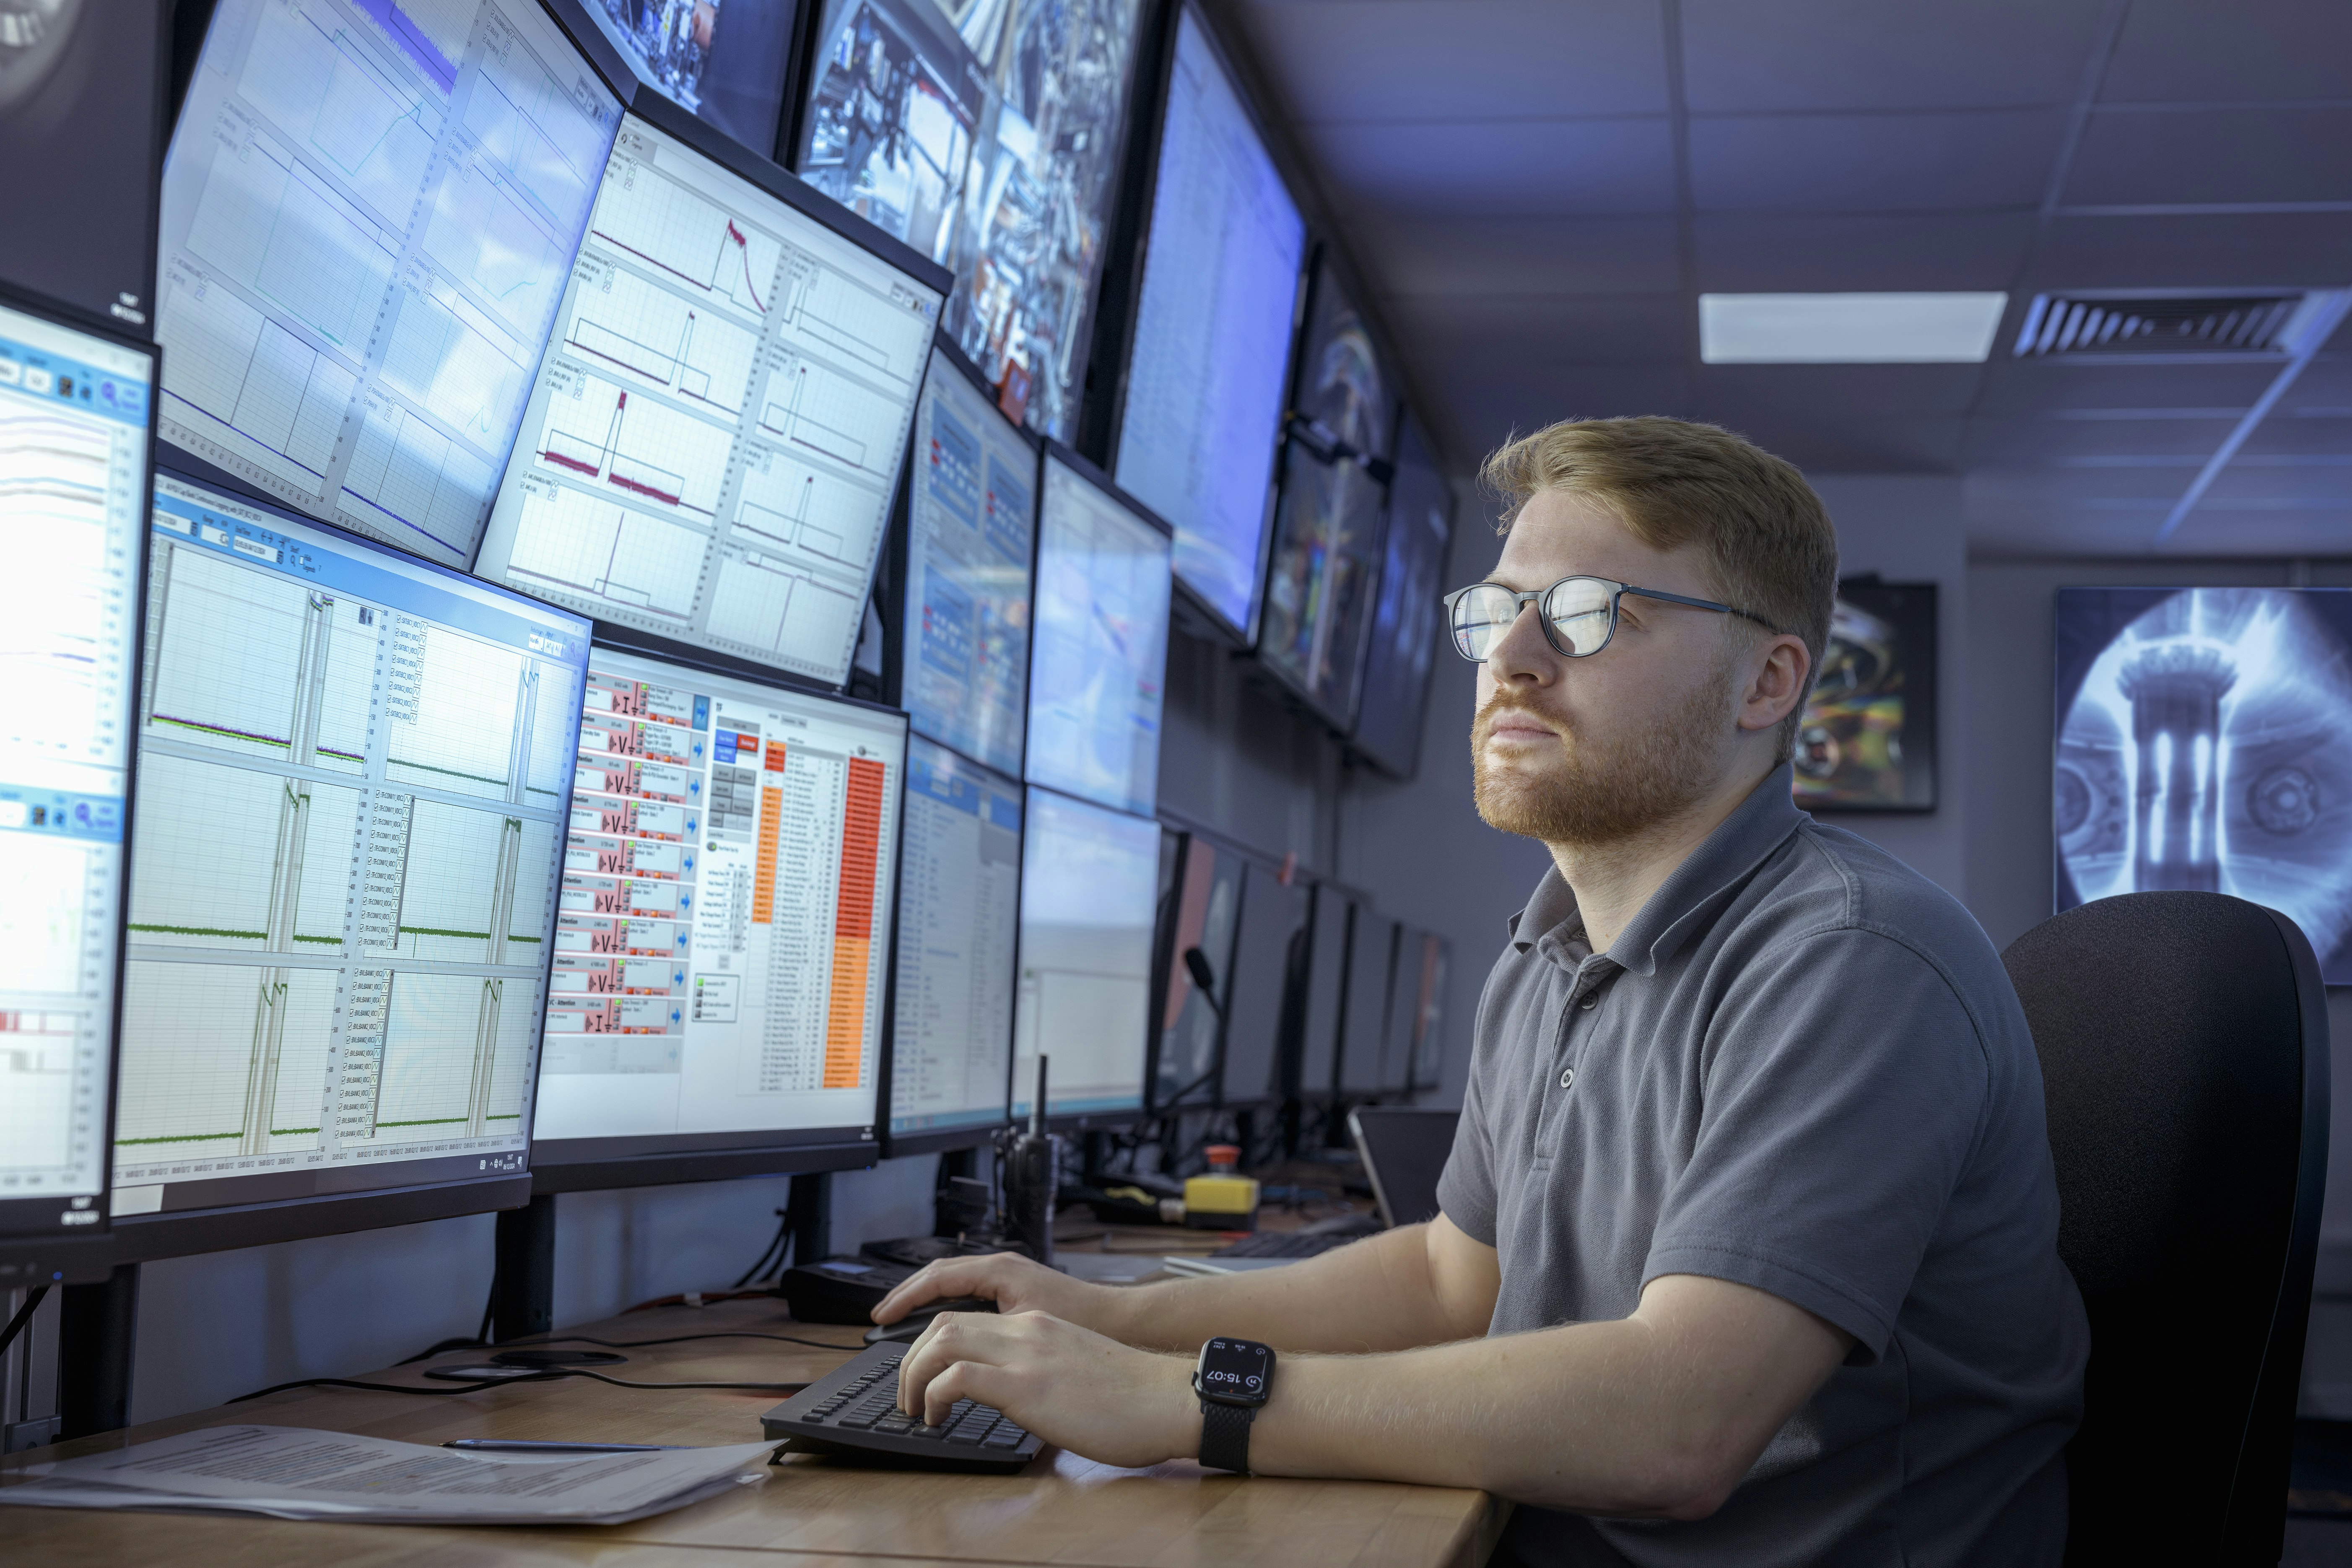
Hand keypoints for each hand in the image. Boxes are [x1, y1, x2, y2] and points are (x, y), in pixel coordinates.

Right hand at [870, 1250, 1123, 1334]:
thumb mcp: (1028, 1328)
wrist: (1125, 1321)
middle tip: (881, 1319)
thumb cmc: (1084, 1322)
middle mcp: (1002, 1268)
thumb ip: (987, 1334)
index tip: (881, 1316)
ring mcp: (1009, 1278)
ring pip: (954, 1285)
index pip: (937, 1278)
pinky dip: (949, 1307)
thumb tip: (947, 1346)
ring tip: (902, 1323)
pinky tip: (941, 1328)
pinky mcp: (1017, 1293)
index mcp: (999, 1270)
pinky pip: (970, 1294)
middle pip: (940, 1277)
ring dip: (926, 1301)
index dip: (905, 1298)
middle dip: (908, 1296)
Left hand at [895, 1309, 1201, 1469]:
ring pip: (942, 1340)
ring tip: (914, 1407)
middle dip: (911, 1357)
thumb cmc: (1134, 1399)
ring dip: (915, 1373)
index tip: (921, 1372)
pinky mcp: (1026, 1385)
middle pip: (944, 1321)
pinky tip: (937, 1417)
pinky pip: (958, 1377)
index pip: (966, 1316)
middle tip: (907, 1394)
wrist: (1170, 1398)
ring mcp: (1026, 1354)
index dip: (931, 1342)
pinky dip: (935, 1395)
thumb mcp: (1077, 1371)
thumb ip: (1043, 1371)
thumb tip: (1018, 1396)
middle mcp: (1028, 1330)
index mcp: (1039, 1327)